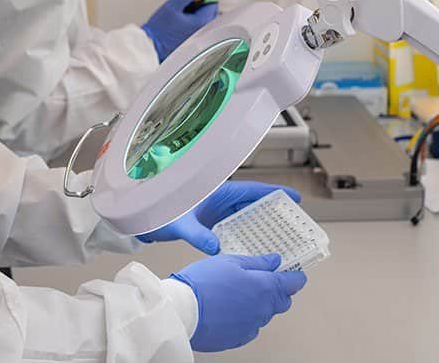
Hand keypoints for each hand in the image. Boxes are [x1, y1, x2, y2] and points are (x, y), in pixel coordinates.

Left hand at [137, 181, 300, 254]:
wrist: (143, 220)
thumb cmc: (159, 213)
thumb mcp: (181, 223)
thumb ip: (199, 235)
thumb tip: (216, 249)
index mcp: (218, 191)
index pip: (252, 190)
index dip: (275, 193)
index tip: (294, 199)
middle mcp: (220, 199)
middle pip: (253, 203)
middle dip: (272, 212)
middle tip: (292, 224)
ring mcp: (215, 211)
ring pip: (245, 216)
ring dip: (260, 225)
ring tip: (279, 237)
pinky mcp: (210, 222)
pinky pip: (234, 226)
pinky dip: (245, 234)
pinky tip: (253, 247)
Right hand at [142, 0, 217, 61]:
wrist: (152, 47)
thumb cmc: (160, 29)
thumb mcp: (172, 5)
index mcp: (202, 21)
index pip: (212, 3)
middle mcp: (204, 31)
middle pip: (211, 12)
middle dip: (200, 6)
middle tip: (185, 7)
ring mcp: (199, 38)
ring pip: (204, 20)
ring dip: (196, 15)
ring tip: (180, 16)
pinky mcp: (193, 43)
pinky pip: (198, 29)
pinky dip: (192, 24)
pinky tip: (179, 25)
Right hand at [170, 253, 306, 351]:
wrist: (183, 310)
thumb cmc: (203, 282)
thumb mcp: (230, 261)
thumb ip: (257, 263)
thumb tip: (275, 261)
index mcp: (265, 287)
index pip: (292, 284)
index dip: (296, 277)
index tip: (297, 274)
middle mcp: (263, 309)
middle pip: (282, 301)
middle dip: (278, 291)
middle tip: (264, 280)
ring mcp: (252, 326)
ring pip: (265, 314)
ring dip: (259, 304)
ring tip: (238, 293)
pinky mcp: (239, 338)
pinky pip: (250, 326)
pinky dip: (245, 317)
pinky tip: (230, 308)